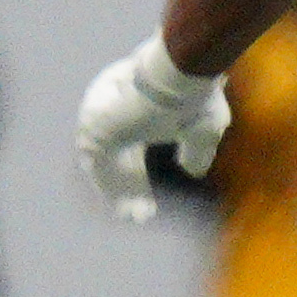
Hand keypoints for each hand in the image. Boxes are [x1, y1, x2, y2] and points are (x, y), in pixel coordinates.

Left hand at [77, 35, 227, 221]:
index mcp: (135, 114)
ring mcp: (100, 122)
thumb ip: (197, 151)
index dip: (137, 182)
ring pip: (104, 166)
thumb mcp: (203, 132)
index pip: (129, 154)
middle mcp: (113, 117)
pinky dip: (109, 187)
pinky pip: (96, 165)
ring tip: (136, 216)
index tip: (149, 209)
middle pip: (115, 163)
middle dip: (128, 191)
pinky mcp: (93, 128)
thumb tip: (193, 171)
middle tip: (141, 216)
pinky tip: (125, 205)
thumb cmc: (193, 99)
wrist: (177, 79)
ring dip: (119, 193)